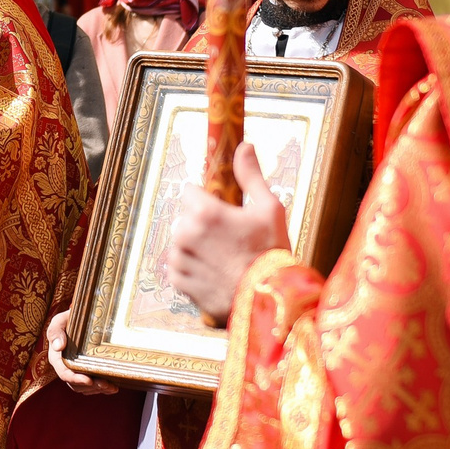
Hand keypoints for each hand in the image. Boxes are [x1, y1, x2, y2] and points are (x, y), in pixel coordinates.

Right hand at [45, 307, 114, 395]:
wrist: (79, 320)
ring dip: (98, 390)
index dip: (76, 379)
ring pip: (85, 388)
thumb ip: (56, 331)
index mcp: (57, 359)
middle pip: (77, 385)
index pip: (65, 374)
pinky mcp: (86, 372)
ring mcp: (76, 372)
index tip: (89, 380)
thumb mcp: (59, 321)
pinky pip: (92, 387)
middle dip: (91, 387)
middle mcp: (65, 368)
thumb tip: (58, 346)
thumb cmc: (67, 320)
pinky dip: (102, 389)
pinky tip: (113, 387)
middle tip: (106, 384)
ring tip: (111, 387)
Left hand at [166, 142, 288, 325]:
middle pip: (184, 218)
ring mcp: (180, 260)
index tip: (222, 211)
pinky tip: (214, 273)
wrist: (268, 302)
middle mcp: (186, 234)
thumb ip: (250, 176)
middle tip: (228, 240)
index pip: (188, 192)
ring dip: (194, 247)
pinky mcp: (179, 282)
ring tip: (223, 258)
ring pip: (180, 242)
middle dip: (200, 224)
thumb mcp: (269, 209)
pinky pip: (178, 267)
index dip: (206, 200)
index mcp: (204, 213)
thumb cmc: (271, 253)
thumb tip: (244, 146)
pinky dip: (191, 269)